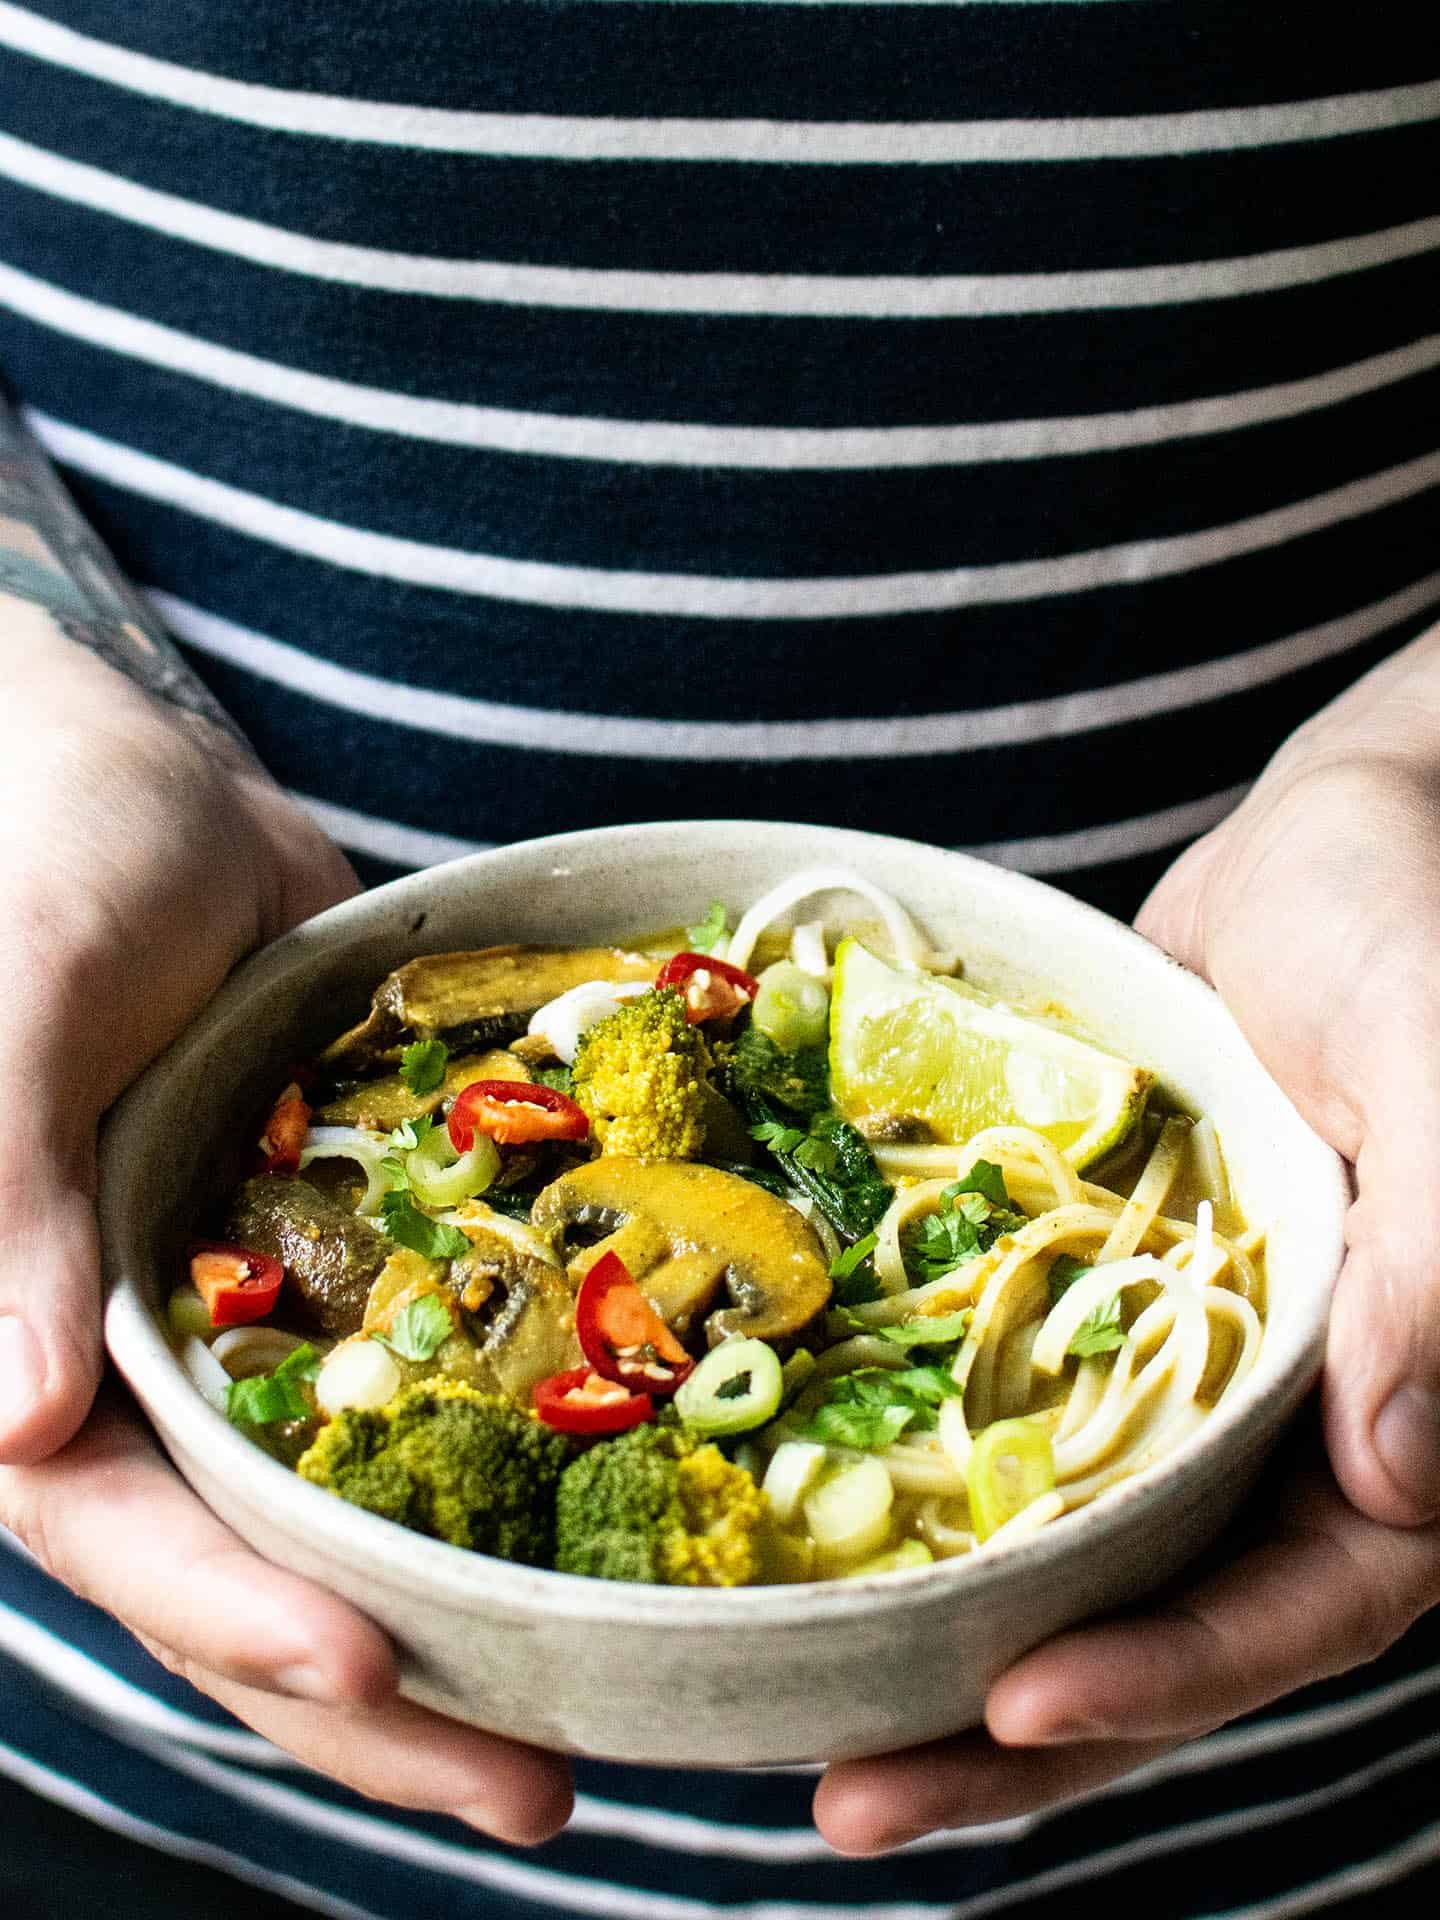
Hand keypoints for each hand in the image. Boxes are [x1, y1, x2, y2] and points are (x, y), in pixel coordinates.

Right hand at [0, 634, 571, 1842]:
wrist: (138, 779)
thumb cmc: (41, 851)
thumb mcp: (20, 994)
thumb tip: (21, 1429)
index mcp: (31, 1332)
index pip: (119, 1521)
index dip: (231, 1610)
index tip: (373, 1665)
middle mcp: (147, 1358)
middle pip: (252, 1568)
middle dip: (383, 1692)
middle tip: (541, 1793)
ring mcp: (256, 1321)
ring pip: (350, 1510)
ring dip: (462, 1622)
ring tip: (597, 1724)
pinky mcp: (349, 1263)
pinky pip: (424, 1388)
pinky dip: (503, 1466)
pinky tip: (618, 1524)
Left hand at [815, 636, 1439, 1851]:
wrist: (1345, 827)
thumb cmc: (1417, 916)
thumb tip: (1404, 1485)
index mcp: (1410, 1399)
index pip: (1312, 1599)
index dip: (1178, 1670)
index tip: (1019, 1709)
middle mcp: (1302, 1416)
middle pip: (1171, 1621)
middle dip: (1023, 1727)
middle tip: (851, 1796)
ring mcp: (1192, 1367)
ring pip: (1081, 1553)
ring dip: (955, 1643)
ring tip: (806, 1726)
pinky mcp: (1101, 1302)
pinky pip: (1019, 1422)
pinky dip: (935, 1491)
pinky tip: (815, 1534)